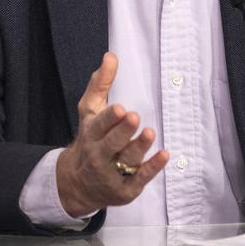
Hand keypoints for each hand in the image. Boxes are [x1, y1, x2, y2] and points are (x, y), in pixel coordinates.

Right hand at [56, 52, 168, 217]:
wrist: (79, 182)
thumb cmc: (91, 138)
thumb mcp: (90, 111)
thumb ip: (100, 84)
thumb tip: (110, 56)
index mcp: (91, 133)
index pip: (99, 125)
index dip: (109, 118)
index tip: (119, 108)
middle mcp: (99, 155)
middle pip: (111, 143)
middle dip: (122, 131)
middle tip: (134, 116)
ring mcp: (112, 173)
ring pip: (127, 159)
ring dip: (139, 146)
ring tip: (151, 132)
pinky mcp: (126, 189)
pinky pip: (140, 178)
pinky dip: (152, 167)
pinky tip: (165, 155)